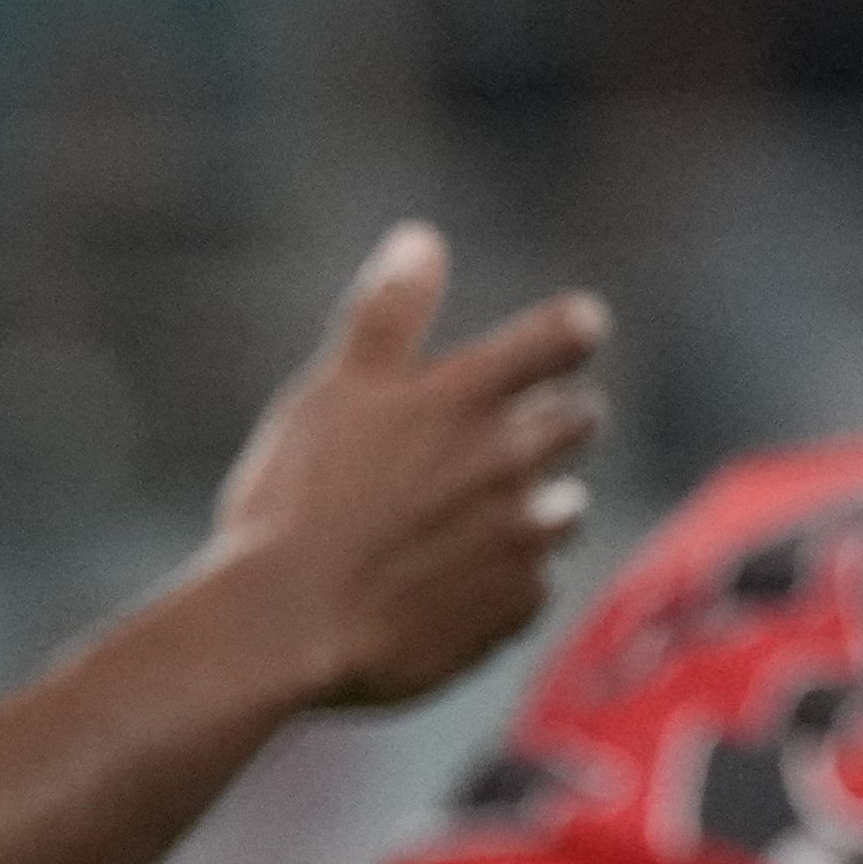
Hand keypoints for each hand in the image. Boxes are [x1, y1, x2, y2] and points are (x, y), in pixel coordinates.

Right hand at [204, 222, 608, 708]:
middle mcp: (513, 461)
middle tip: (506, 432)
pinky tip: (445, 586)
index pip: (566, 335)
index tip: (575, 330)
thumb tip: (422, 238)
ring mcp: (524, 538)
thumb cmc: (295, 498)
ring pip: (564, 506)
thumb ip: (386, 314)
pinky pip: (533, 582)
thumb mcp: (332, 391)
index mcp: (466, 396)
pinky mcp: (517, 605)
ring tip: (461, 519)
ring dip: (535, 504)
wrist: (284, 625)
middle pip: (578, 418)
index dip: (572, 329)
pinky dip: (504, 579)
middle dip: (557, 418)